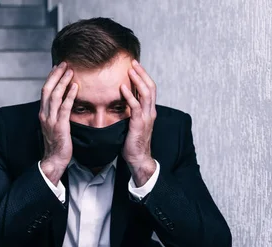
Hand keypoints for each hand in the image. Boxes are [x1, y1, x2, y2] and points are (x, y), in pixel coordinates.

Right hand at [38, 62, 77, 183]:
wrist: (54, 159)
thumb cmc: (57, 143)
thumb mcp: (54, 125)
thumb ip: (56, 113)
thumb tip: (64, 102)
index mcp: (43, 113)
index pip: (45, 91)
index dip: (51, 78)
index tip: (58, 67)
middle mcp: (44, 114)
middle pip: (48, 89)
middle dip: (56, 75)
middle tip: (64, 63)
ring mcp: (51, 120)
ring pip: (55, 95)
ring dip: (63, 81)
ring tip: (70, 71)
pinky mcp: (60, 126)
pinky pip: (64, 108)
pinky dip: (70, 96)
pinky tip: (76, 87)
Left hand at [120, 60, 156, 184]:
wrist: (138, 158)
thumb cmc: (133, 142)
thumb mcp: (132, 124)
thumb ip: (130, 112)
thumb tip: (121, 103)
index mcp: (149, 111)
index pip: (149, 89)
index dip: (143, 77)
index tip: (135, 66)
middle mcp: (150, 112)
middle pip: (150, 87)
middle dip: (142, 73)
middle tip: (133, 62)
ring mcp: (146, 118)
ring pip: (146, 94)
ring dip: (138, 80)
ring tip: (130, 70)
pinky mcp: (139, 124)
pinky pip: (135, 107)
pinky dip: (130, 96)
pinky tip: (123, 88)